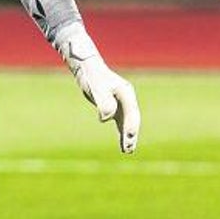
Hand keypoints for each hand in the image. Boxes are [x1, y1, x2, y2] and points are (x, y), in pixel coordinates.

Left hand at [58, 29, 140, 153]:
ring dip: (127, 136)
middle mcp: (126, 99)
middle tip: (129, 148)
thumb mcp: (97, 88)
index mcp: (126, 93)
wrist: (87, 68)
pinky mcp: (113, 106)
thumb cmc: (92, 77)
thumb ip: (104, 102)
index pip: (131, 112)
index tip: (129, 137)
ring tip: (127, 150)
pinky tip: (122, 142)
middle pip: (132, 119)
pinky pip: (120, 121)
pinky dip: (121, 131)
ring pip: (127, 122)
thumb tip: (106, 119)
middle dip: (131, 134)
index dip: (130, 125)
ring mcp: (121, 103)